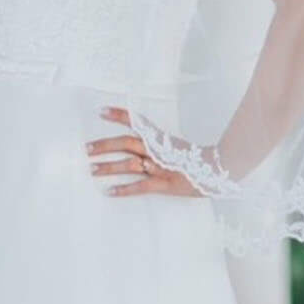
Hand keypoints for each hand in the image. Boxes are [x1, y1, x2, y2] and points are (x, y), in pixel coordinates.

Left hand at [86, 107, 204, 197]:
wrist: (216, 169)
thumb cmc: (196, 159)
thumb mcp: (174, 147)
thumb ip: (158, 146)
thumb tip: (140, 147)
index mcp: (160, 139)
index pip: (137, 123)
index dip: (119, 116)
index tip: (101, 111)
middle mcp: (157, 150)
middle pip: (126, 144)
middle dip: (105, 145)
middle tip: (87, 148)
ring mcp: (160, 167)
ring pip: (129, 164)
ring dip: (109, 167)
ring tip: (92, 169)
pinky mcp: (164, 184)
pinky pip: (140, 187)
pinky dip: (124, 189)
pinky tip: (109, 191)